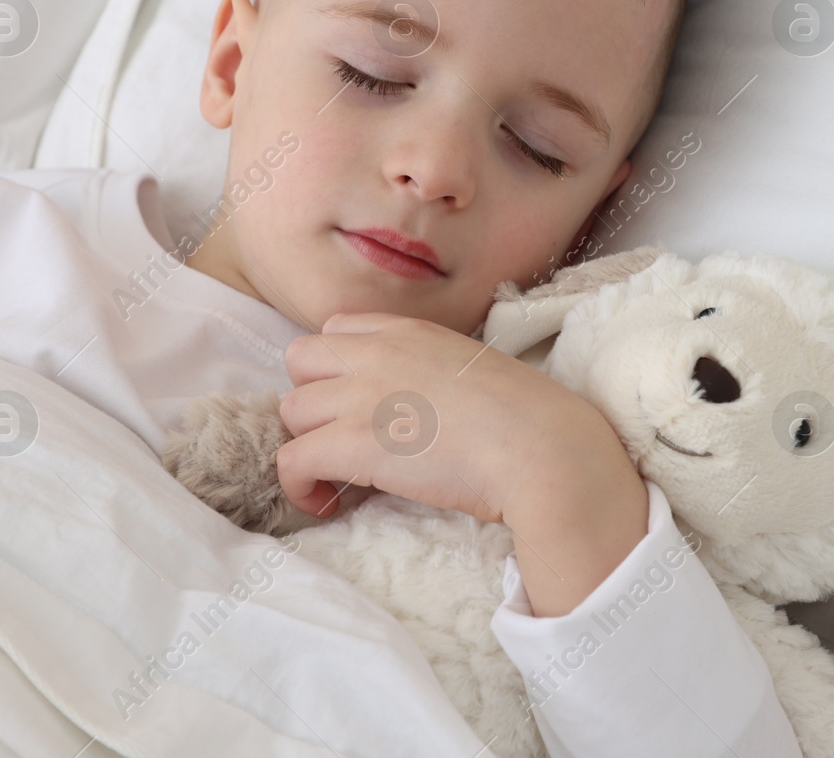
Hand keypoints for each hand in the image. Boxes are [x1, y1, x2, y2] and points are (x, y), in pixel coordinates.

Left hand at [278, 312, 648, 614]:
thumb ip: (432, 370)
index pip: (336, 330)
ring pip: (291, 412)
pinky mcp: (353, 443)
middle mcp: (376, 353)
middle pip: (301, 362)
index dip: (337, 369)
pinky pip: (291, 460)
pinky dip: (301, 485)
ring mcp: (361, 395)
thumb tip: (415, 404)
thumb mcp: (473, 368)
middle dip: (314, 399)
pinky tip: (329, 502)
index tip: (358, 405)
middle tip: (345, 437)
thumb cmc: (526, 418)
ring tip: (341, 477)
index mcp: (409, 331)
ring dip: (310, 444)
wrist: (542, 449)